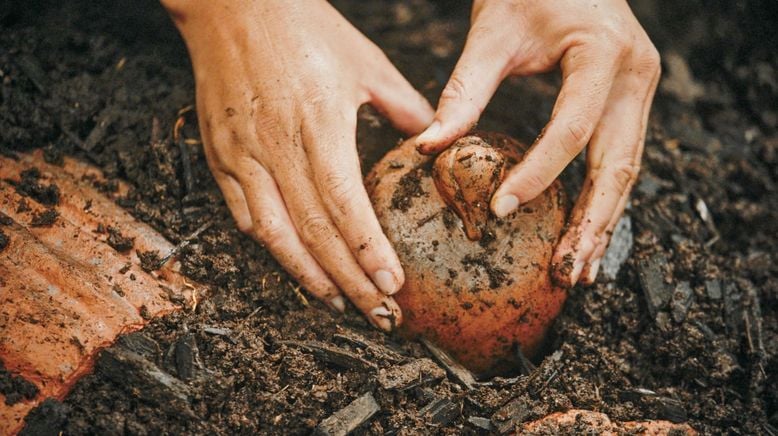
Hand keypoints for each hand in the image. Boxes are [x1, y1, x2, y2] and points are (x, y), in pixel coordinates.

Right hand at [163, 0, 433, 329]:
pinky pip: (242, 215)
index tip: (392, 285)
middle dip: (349, 281)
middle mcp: (277, 147)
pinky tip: (294, 265)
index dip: (368, 252)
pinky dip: (271, 247)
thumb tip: (433, 144)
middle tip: (377, 314)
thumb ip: (405, 108)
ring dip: (307, 276)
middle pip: (315, 233)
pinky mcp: (220, 155)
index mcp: (320, 124)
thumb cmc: (305, 27)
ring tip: (338, 301)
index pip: (345, 206)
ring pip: (274, 234)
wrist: (232, 5)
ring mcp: (242, 155)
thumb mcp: (367, 63)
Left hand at [415, 0, 659, 286]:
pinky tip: (585, 234)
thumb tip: (429, 147)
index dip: (538, 173)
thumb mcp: (492, 32)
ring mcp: (640, 91)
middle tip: (566, 272)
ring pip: (627, 172)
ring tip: (581, 270)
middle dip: (591, 223)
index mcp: (604, 55)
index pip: (571, 129)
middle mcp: (635, 76)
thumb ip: (464, 90)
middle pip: (618, 165)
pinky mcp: (630, 102)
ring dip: (604, 224)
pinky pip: (620, 160)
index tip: (502, 209)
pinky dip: (602, 201)